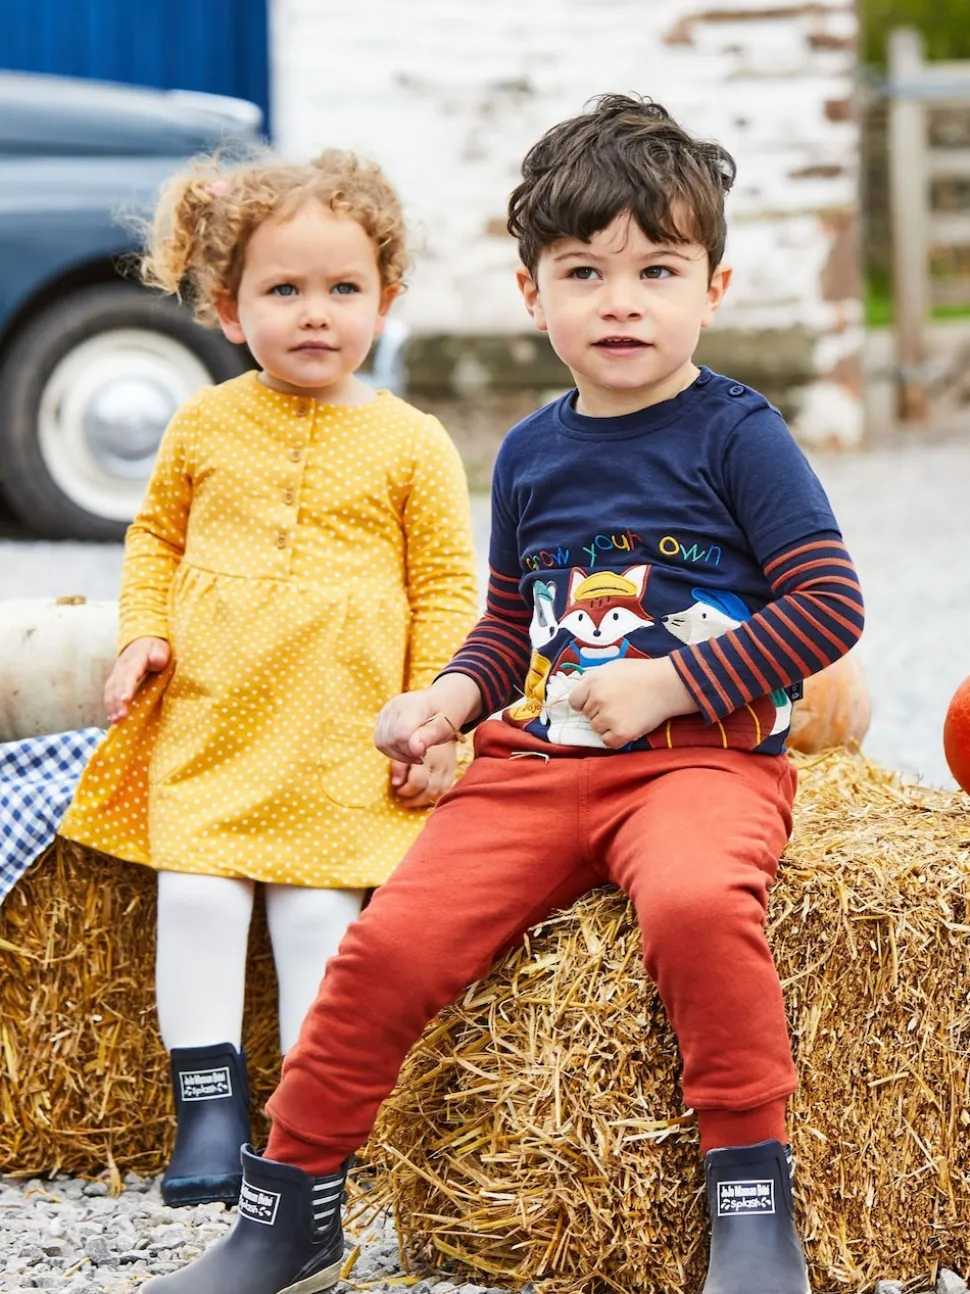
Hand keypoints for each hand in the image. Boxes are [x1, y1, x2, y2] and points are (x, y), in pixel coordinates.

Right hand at [104, 636, 170, 722]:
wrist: (141, 643)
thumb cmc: (153, 648)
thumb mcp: (160, 647)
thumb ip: (159, 653)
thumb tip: (159, 660)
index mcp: (134, 661)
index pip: (129, 674)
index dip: (126, 687)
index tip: (126, 699)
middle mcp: (121, 668)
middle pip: (117, 685)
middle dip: (117, 702)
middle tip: (121, 717)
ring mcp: (116, 675)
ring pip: (110, 691)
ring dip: (111, 706)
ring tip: (115, 721)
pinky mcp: (115, 681)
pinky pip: (109, 694)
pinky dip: (109, 706)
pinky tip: (112, 719)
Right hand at [374, 674, 481, 763]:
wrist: (443, 699)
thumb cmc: (447, 714)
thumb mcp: (445, 727)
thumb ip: (429, 737)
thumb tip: (415, 749)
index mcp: (413, 706)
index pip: (401, 736)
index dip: (411, 751)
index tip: (425, 753)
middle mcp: (396, 705)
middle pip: (389, 741)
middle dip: (405, 754)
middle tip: (421, 754)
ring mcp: (387, 709)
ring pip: (381, 742)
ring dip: (398, 754)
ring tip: (415, 752)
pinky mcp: (382, 716)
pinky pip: (379, 740)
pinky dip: (391, 750)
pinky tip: (406, 748)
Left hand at [391, 741, 457, 807]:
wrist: (441, 723)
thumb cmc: (416, 735)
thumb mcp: (404, 746)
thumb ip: (399, 764)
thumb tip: (396, 784)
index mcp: (426, 754)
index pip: (417, 781)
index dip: (405, 788)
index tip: (396, 786)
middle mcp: (439, 763)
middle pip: (429, 790)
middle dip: (412, 796)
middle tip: (400, 793)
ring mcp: (448, 768)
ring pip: (437, 793)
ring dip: (421, 800)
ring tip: (409, 799)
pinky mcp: (452, 771)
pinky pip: (444, 790)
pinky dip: (432, 797)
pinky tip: (421, 797)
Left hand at [567, 657, 696, 747]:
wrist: (667, 685)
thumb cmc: (642, 673)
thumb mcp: (612, 668)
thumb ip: (593, 680)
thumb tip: (582, 694)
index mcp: (593, 681)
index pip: (574, 701)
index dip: (584, 703)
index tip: (596, 702)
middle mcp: (597, 699)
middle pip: (587, 715)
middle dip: (599, 712)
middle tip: (619, 705)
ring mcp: (609, 716)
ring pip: (596, 728)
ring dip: (607, 725)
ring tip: (626, 714)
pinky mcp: (622, 732)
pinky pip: (608, 741)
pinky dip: (615, 738)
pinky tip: (627, 726)